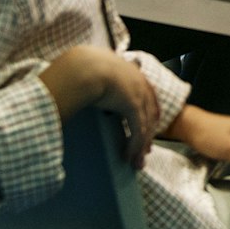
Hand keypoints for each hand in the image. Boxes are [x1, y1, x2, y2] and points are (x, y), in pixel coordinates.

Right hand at [41, 45, 160, 168]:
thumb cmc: (79, 66)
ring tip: (136, 162)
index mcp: (131, 73)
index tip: (146, 128)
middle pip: (150, 113)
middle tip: (145, 151)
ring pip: (145, 125)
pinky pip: (137, 131)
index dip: (147, 113)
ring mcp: (138, 94)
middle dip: (148, 134)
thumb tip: (81, 86)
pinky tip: (128, 157)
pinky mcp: (132, 106)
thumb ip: (94, 78)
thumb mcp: (92, 71)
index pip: (146, 96)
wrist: (82, 65)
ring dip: (141, 146)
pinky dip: (134, 146)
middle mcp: (139, 83)